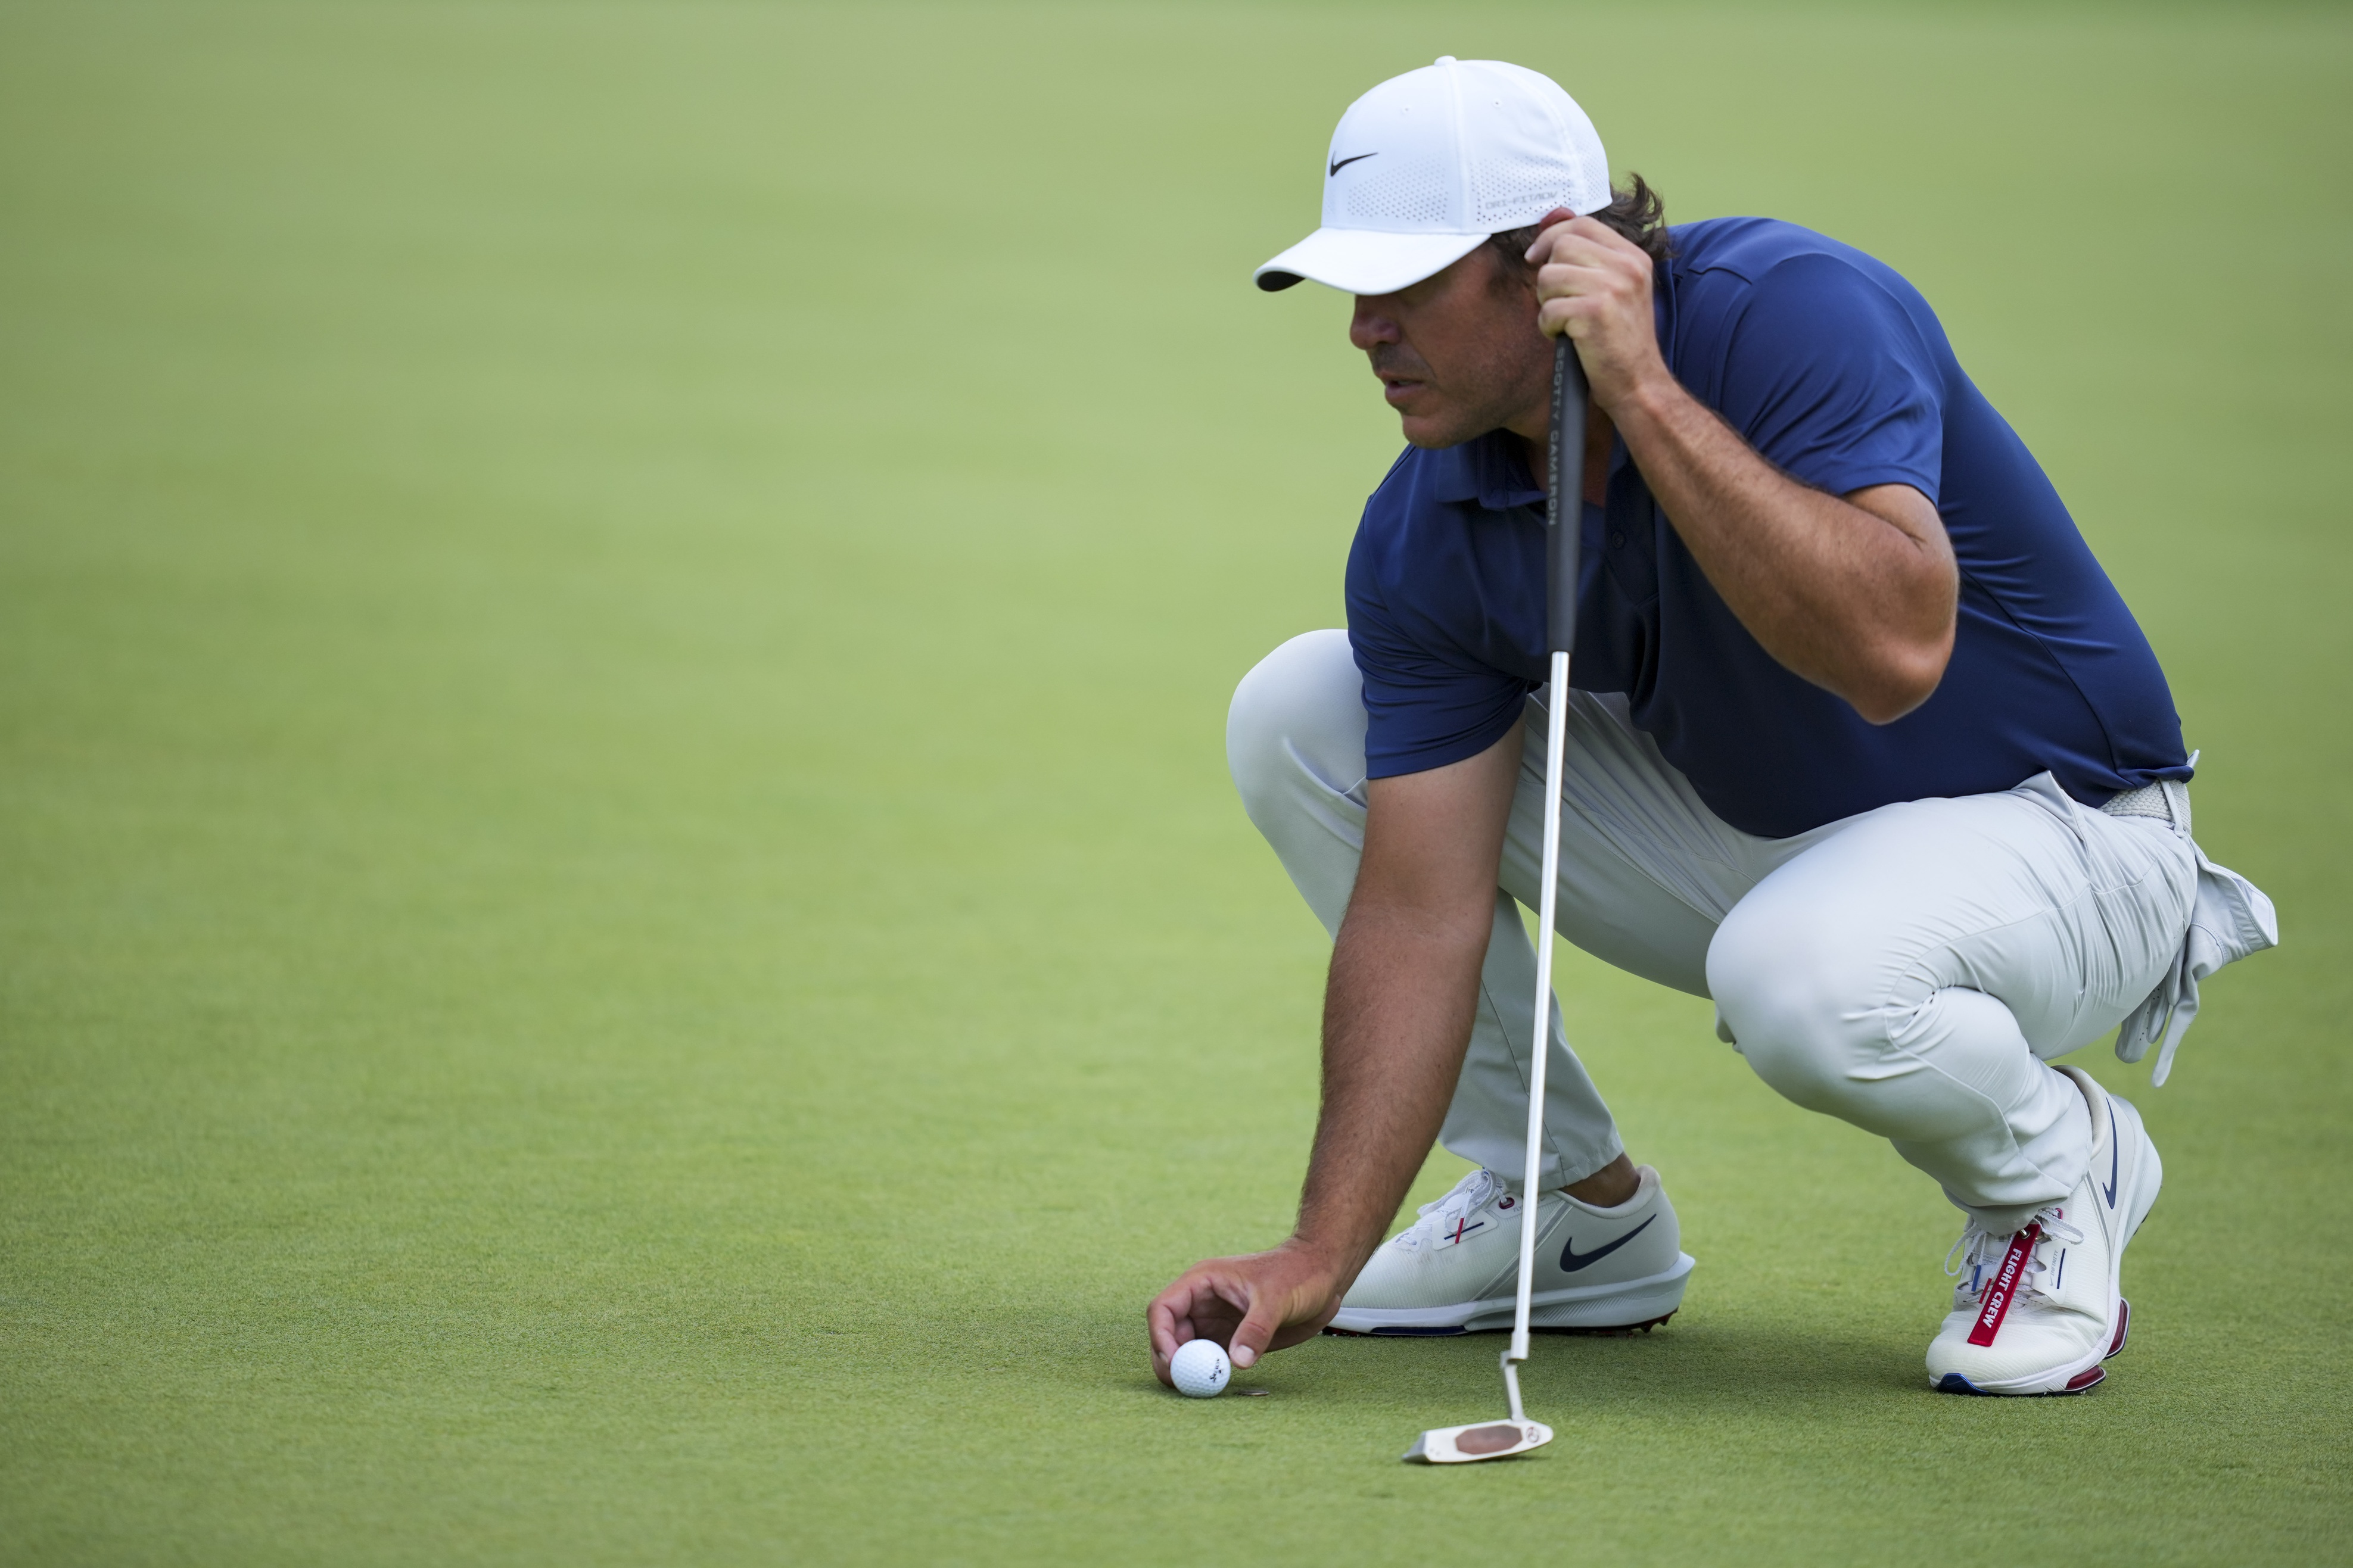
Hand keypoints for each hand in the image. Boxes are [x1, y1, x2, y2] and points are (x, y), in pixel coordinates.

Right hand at [1144, 1241, 1346, 1386]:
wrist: (1322, 1276)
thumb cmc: (1298, 1274)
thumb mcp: (1277, 1298)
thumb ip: (1256, 1329)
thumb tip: (1238, 1361)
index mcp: (1203, 1282)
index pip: (1164, 1308)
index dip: (1161, 1335)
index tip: (1174, 1361)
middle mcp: (1203, 1302)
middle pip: (1169, 1333)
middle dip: (1169, 1359)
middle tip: (1182, 1383)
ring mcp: (1215, 1321)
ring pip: (1186, 1349)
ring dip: (1188, 1369)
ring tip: (1199, 1387)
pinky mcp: (1230, 1338)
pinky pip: (1209, 1358)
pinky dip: (1207, 1372)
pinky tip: (1216, 1383)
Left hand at [1524, 207, 1669, 413]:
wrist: (1638, 383)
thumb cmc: (1619, 340)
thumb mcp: (1615, 289)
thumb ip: (1589, 254)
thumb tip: (1551, 217)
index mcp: (1633, 256)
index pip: (1582, 223)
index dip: (1551, 236)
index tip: (1537, 257)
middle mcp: (1627, 266)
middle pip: (1561, 246)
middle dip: (1549, 276)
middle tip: (1561, 302)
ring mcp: (1613, 287)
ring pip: (1549, 276)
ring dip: (1547, 303)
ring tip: (1566, 321)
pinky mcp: (1595, 312)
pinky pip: (1548, 309)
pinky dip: (1549, 327)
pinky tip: (1567, 337)